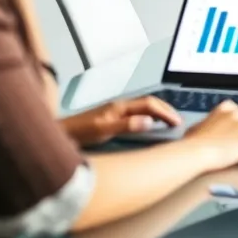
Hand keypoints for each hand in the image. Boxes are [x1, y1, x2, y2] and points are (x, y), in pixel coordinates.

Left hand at [62, 96, 181, 146]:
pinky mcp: (111, 117)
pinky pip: (137, 113)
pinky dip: (149, 116)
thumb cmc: (78, 133)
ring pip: (143, 107)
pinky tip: (148, 124)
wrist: (59, 134)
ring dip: (158, 112)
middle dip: (166, 110)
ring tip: (169, 122)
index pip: (150, 104)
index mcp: (120, 107)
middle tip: (178, 122)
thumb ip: (126, 125)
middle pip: (149, 103)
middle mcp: (119, 106)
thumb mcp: (103, 130)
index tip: (177, 123)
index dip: (165, 112)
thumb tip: (149, 121)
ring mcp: (115, 111)